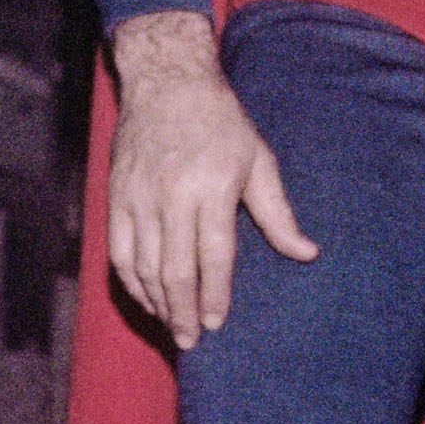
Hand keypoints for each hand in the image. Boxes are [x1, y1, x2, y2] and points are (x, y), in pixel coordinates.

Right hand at [107, 11, 317, 347]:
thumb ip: (279, 214)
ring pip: (144, 267)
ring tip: (172, 327)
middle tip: (192, 341)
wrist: (167, 82)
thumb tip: (307, 253)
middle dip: (184, 311)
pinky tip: (146, 299)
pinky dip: (130, 282)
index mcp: (212, 188)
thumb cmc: (221, 122)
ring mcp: (139, 198)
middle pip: (175, 269)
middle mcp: (172, 196)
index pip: (214, 255)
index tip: (218, 323)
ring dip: (157, 303)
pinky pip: (119, 252)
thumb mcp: (258, 161)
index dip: (215, 295)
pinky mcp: (117, 197)